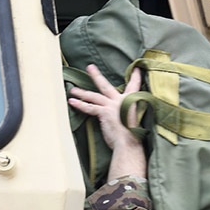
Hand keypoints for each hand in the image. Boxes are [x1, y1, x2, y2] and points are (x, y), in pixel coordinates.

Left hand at [68, 65, 147, 180]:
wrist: (129, 142)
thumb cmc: (133, 134)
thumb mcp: (134, 118)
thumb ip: (128, 112)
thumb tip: (122, 114)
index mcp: (131, 100)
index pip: (133, 85)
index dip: (135, 77)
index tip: (136, 69)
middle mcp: (121, 100)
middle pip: (105, 85)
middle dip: (96, 75)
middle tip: (90, 67)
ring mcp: (111, 105)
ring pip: (94, 96)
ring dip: (82, 93)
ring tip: (73, 90)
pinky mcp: (104, 112)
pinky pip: (90, 107)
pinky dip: (80, 104)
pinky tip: (72, 102)